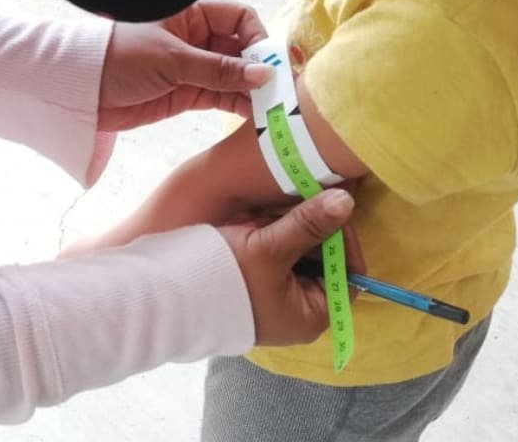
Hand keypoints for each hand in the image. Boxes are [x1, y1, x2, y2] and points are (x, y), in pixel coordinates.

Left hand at [98, 1, 269, 131]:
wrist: (82, 91)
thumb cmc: (120, 58)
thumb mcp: (172, 60)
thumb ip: (218, 69)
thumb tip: (264, 74)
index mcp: (191, 14)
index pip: (239, 17)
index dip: (256, 36)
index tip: (266, 60)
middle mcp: (196, 38)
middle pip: (241, 48)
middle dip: (259, 67)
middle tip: (278, 89)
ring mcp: (193, 67)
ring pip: (234, 76)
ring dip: (252, 90)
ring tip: (272, 107)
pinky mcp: (187, 93)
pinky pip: (222, 96)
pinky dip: (238, 104)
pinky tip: (255, 115)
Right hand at [220, 190, 361, 345]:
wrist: (169, 292)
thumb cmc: (227, 278)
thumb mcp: (271, 247)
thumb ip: (309, 223)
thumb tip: (346, 201)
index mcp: (311, 317)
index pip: (348, 275)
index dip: (342, 240)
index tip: (329, 210)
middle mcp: (297, 312)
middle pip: (322, 263)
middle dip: (306, 232)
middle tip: (287, 210)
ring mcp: (275, 299)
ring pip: (297, 255)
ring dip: (285, 231)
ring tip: (262, 220)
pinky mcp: (255, 286)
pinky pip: (274, 257)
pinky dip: (268, 237)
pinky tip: (252, 226)